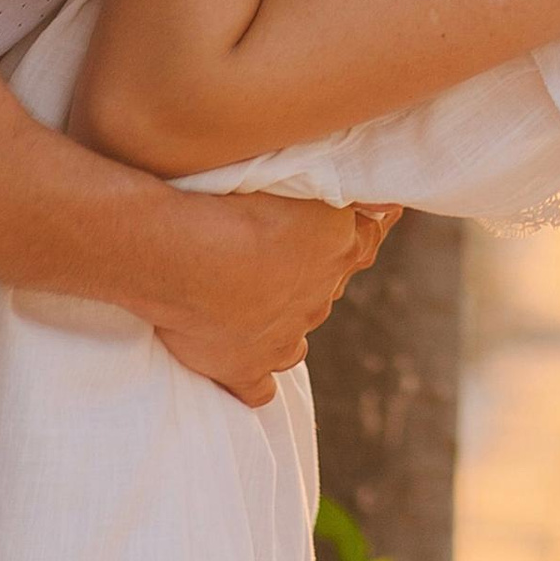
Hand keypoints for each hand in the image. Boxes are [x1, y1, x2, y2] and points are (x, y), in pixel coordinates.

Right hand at [150, 187, 398, 405]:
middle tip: (274, 250)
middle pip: (327, 285)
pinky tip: (242, 360)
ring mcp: (285, 338)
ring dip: (285, 320)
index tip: (368, 216)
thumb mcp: (293, 173)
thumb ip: (328, 190)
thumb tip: (376, 196)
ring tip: (254, 299)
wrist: (184, 252)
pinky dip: (255, 376)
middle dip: (310, 272)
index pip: (369, 236)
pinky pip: (260, 388)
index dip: (364, 226)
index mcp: (338, 243)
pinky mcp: (247, 369)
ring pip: (298, 337)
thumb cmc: (233, 198)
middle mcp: (320, 296)